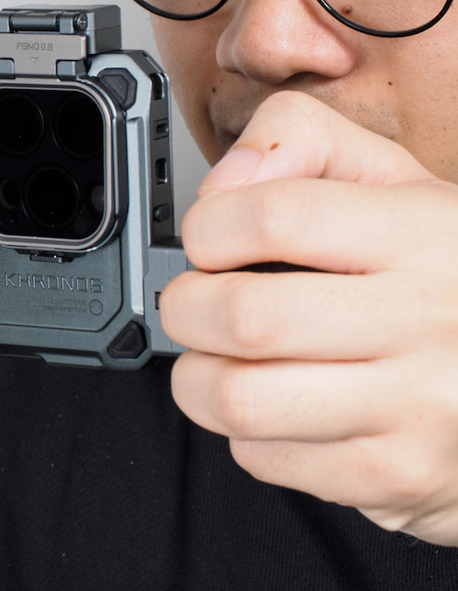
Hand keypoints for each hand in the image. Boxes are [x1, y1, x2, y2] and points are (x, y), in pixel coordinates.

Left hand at [161, 90, 457, 542]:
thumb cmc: (449, 275)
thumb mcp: (396, 179)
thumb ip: (303, 141)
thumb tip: (226, 181)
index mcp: (421, 233)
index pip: (273, 216)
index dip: (208, 227)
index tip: (206, 239)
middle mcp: (425, 318)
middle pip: (243, 316)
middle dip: (185, 307)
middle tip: (195, 303)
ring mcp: (415, 405)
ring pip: (239, 398)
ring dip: (199, 377)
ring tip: (220, 358)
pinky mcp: (395, 474)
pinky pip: (266, 457)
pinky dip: (245, 433)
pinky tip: (276, 405)